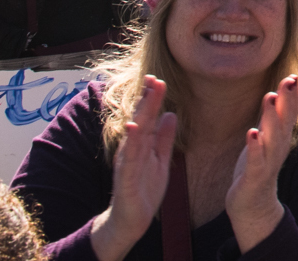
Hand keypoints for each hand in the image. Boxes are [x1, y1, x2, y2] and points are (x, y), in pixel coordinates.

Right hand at [88, 76, 176, 260]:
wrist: (132, 220)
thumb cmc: (144, 189)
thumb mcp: (161, 160)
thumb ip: (164, 138)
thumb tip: (171, 114)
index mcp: (142, 145)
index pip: (148, 118)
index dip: (153, 99)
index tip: (159, 79)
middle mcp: (132, 150)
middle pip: (141, 120)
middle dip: (147, 99)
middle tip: (154, 77)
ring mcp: (127, 163)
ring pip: (135, 135)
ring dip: (140, 114)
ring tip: (147, 95)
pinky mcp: (125, 178)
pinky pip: (128, 158)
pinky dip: (131, 143)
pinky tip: (133, 128)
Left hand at [227, 75, 297, 251]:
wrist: (252, 206)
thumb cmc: (257, 168)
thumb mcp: (266, 140)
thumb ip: (271, 119)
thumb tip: (277, 92)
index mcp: (280, 139)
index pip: (289, 114)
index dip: (292, 96)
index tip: (293, 76)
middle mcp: (278, 149)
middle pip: (284, 122)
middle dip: (287, 100)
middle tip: (289, 80)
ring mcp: (268, 162)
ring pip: (272, 138)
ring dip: (271, 118)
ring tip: (269, 97)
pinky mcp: (255, 176)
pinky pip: (256, 160)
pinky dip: (255, 146)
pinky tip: (251, 133)